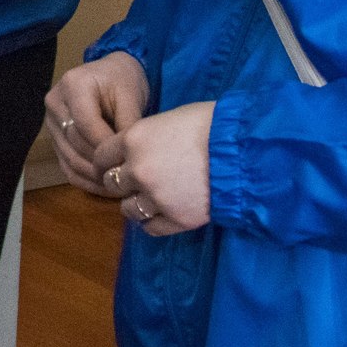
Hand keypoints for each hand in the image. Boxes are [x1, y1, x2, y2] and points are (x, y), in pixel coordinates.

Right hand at [43, 52, 150, 192]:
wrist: (111, 74)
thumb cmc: (123, 81)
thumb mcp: (131, 96)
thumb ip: (129, 124)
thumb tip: (128, 157)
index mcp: (73, 85)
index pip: (85, 125)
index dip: (106, 147)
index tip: (128, 162)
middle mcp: (55, 103)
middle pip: (75, 144)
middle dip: (101, 164)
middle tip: (126, 181)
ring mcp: (50, 122)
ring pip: (69, 159)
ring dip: (94, 177)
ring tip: (118, 186)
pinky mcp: (54, 138)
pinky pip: (66, 166)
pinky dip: (86, 180)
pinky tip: (105, 188)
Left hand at [90, 101, 214, 235]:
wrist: (244, 150)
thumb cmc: (211, 124)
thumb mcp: (169, 119)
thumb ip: (146, 137)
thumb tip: (139, 147)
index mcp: (133, 139)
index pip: (102, 156)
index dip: (106, 162)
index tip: (111, 166)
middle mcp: (138, 170)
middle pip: (112, 183)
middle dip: (122, 183)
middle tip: (136, 182)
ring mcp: (155, 197)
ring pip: (127, 209)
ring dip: (135, 204)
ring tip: (151, 199)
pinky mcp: (175, 218)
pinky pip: (150, 227)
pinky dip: (154, 222)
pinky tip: (163, 213)